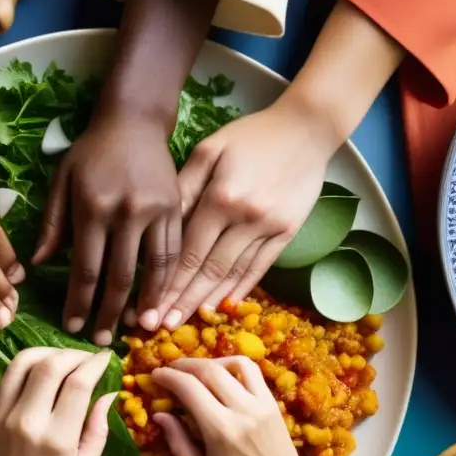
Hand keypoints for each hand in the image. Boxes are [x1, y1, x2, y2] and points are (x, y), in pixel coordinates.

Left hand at [0, 348, 115, 455]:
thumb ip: (98, 429)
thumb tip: (109, 393)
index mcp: (57, 438)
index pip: (78, 384)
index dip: (95, 364)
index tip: (107, 358)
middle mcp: (29, 421)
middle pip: (52, 365)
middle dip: (75, 354)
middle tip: (89, 358)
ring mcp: (5, 414)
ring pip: (26, 361)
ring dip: (50, 352)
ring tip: (67, 359)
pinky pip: (10, 375)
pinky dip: (29, 362)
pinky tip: (44, 367)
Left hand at [33, 108, 180, 345]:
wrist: (134, 121)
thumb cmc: (91, 153)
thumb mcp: (61, 181)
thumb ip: (51, 224)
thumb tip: (38, 265)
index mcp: (92, 208)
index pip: (85, 268)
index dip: (79, 302)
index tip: (72, 327)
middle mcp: (126, 213)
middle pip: (118, 277)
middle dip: (108, 313)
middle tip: (101, 340)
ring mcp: (156, 212)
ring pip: (152, 271)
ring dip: (143, 305)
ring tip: (135, 330)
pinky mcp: (177, 210)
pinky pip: (174, 255)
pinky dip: (168, 282)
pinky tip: (160, 302)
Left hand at [148, 93, 338, 330]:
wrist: (306, 128)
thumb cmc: (249, 136)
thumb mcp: (209, 150)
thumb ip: (184, 188)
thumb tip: (159, 227)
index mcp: (221, 197)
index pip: (188, 252)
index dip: (168, 284)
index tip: (150, 307)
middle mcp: (246, 218)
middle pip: (208, 271)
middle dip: (182, 302)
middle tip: (160, 328)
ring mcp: (270, 229)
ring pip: (233, 275)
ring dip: (208, 302)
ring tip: (186, 324)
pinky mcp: (288, 233)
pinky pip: (259, 268)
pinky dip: (240, 290)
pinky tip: (223, 307)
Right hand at [150, 356, 313, 455]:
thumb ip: (178, 441)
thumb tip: (160, 415)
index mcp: (220, 430)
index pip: (189, 388)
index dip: (168, 377)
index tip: (155, 375)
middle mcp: (242, 411)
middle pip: (209, 370)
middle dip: (184, 365)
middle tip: (170, 370)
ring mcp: (262, 405)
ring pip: (235, 364)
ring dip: (211, 362)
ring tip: (197, 372)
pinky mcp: (274, 406)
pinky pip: (254, 374)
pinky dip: (234, 368)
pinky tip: (223, 378)